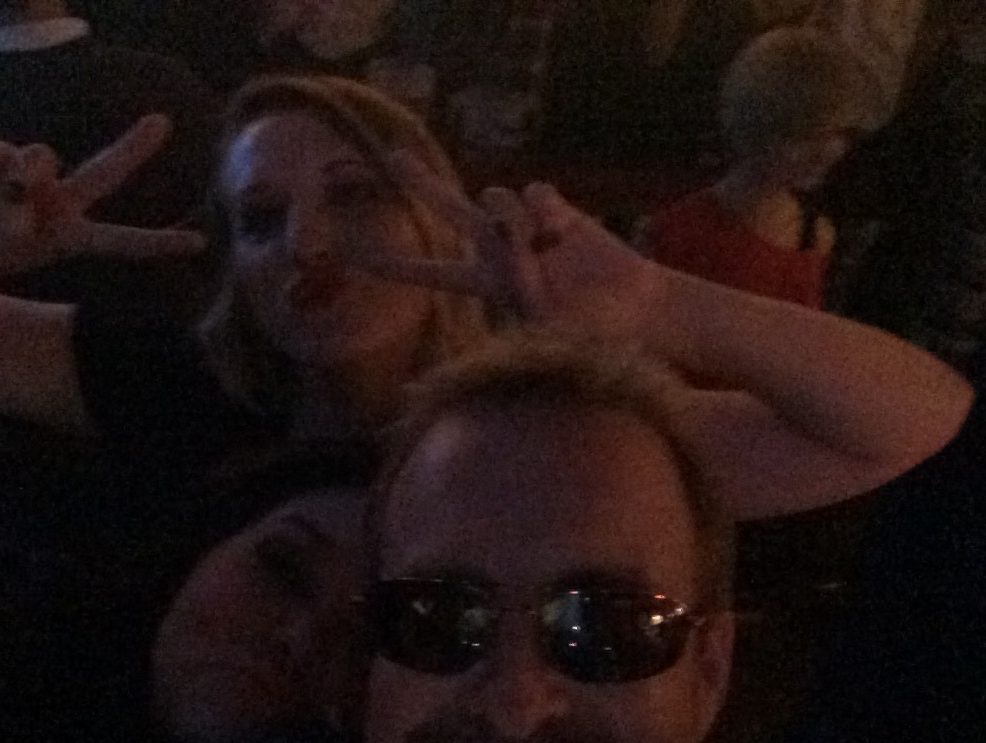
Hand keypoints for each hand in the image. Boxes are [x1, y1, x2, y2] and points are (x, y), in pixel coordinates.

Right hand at [0, 114, 204, 292]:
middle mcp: (58, 206)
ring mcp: (31, 181)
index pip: (121, 241)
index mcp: (67, 238)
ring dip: (9, 176)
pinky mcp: (2, 160)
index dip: (158, 243)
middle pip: (102, 172)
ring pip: (36, 156)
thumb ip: (18, 212)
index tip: (198, 245)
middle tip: (163, 122)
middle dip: (133, 148)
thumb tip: (29, 174)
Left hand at [344, 152, 668, 342]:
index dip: (395, 265)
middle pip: (451, 210)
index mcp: (488, 283)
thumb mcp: (545, 341)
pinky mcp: (556, 208)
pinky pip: (536, 193)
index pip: (432, 273)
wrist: (633, 309)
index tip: (352, 257)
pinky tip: (566, 235)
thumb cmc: (589, 335)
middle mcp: (499, 249)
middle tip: (392, 158)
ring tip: (544, 252)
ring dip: (514, 221)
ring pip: (497, 197)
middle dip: (423, 184)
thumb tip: (504, 315)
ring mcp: (528, 225)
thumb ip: (519, 322)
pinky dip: (549, 213)